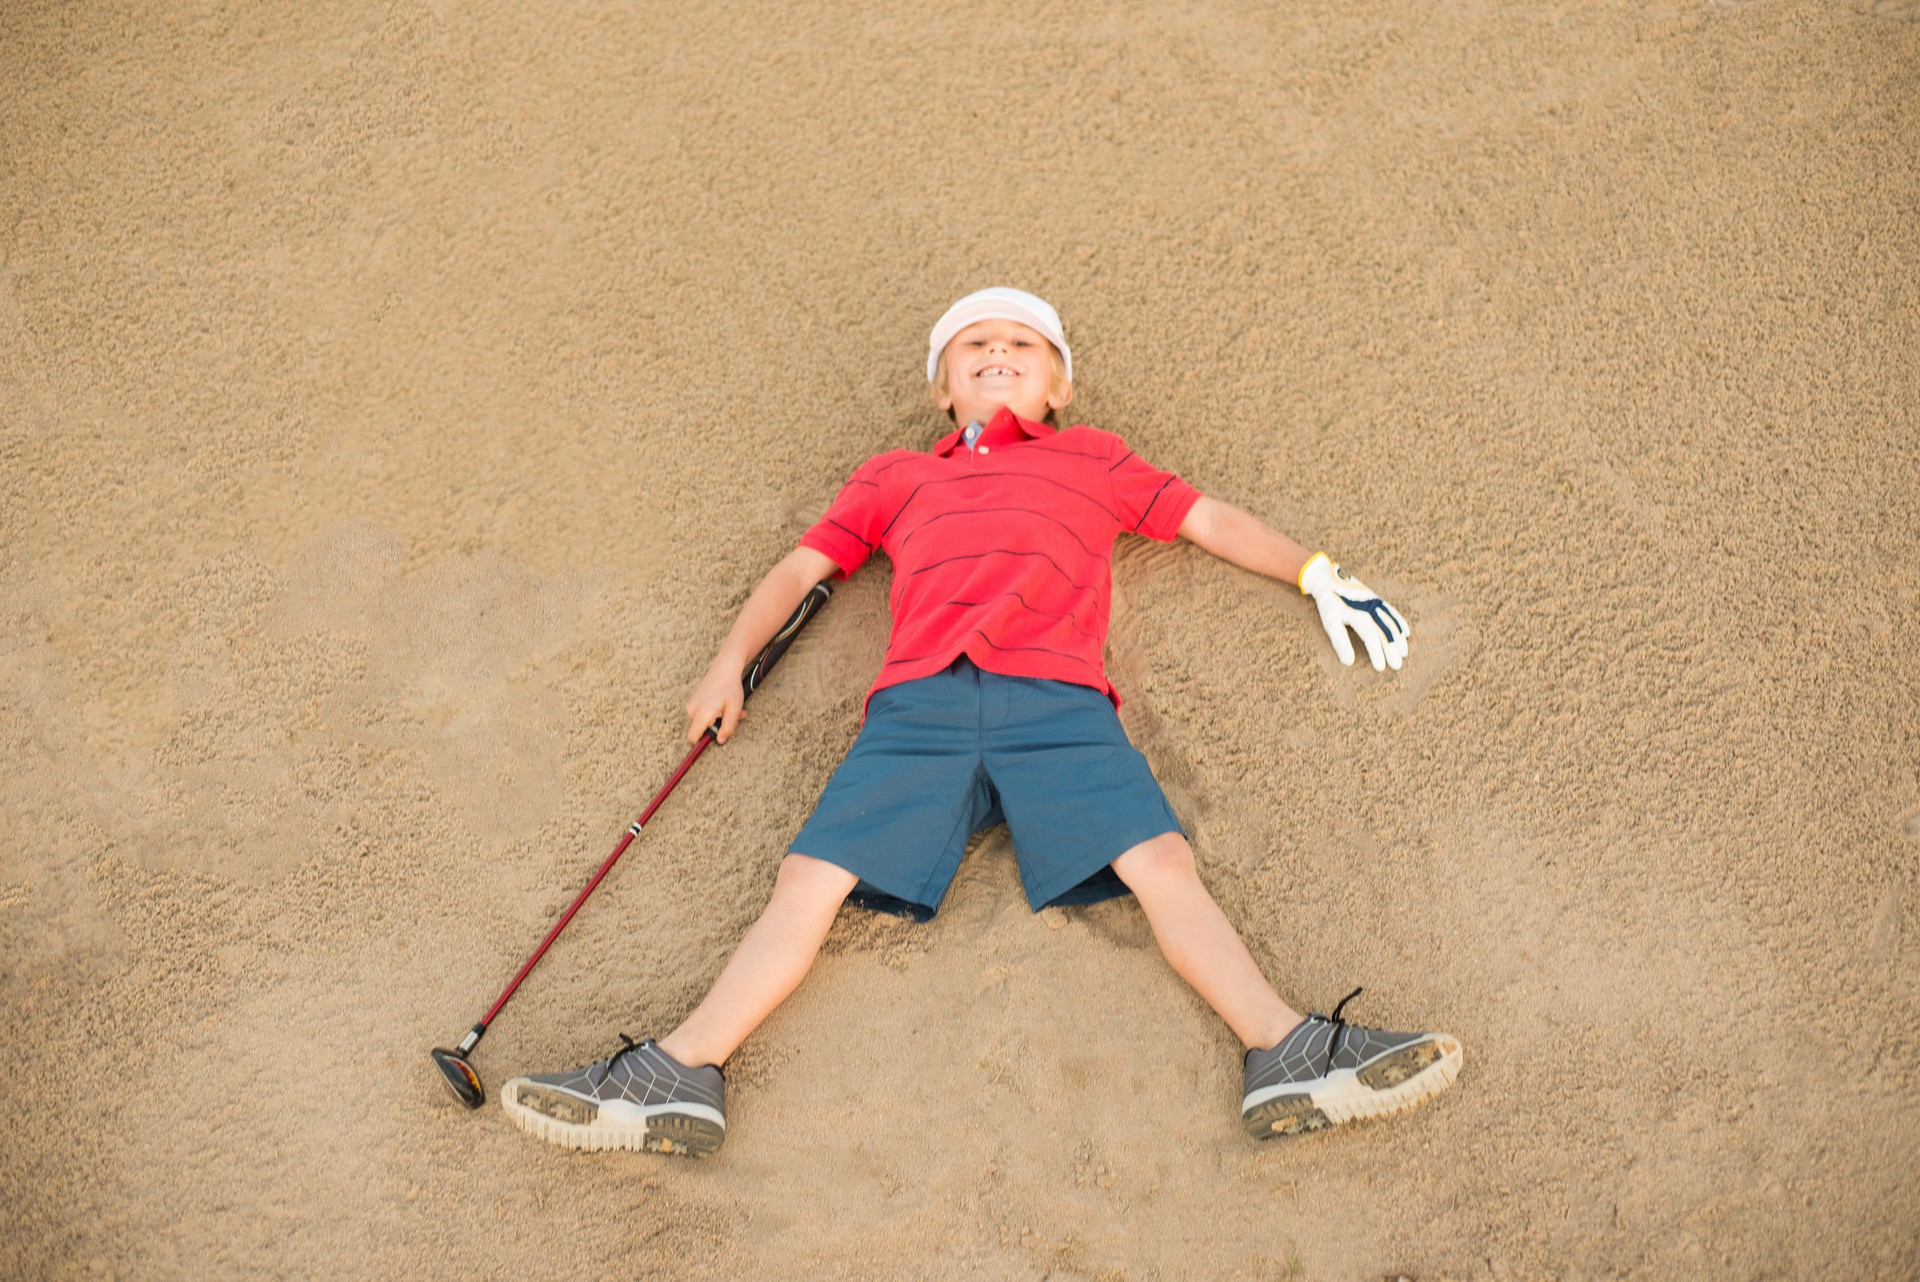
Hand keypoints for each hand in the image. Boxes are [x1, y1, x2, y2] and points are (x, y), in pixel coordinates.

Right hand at [684, 661, 745, 743]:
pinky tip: (723, 703)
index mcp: (701, 714)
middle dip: (717, 726)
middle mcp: (692, 710)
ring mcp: (691, 704)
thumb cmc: (730, 687)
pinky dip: (713, 711)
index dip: (704, 740)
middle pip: (702, 729)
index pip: (693, 737)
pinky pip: (702, 712)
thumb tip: (720, 741)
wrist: (725, 667)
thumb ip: (728, 728)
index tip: (716, 737)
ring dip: (717, 718)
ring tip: (729, 708)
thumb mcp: (734, 710)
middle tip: (732, 716)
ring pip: (703, 720)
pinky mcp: (693, 699)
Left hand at [1298, 552, 1409, 671]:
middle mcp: (1371, 608)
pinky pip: (1393, 612)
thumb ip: (1340, 641)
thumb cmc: (1329, 604)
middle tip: (1397, 665)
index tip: (1380, 667)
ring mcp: (1376, 602)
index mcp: (1358, 614)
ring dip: (1399, 638)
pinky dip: (1401, 623)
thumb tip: (1349, 662)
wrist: (1329, 578)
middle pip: (1385, 631)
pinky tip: (1406, 633)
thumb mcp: (1330, 622)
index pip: (1371, 637)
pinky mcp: (1378, 599)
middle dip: (1392, 649)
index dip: (1377, 653)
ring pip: (1392, 622)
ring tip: (1403, 653)